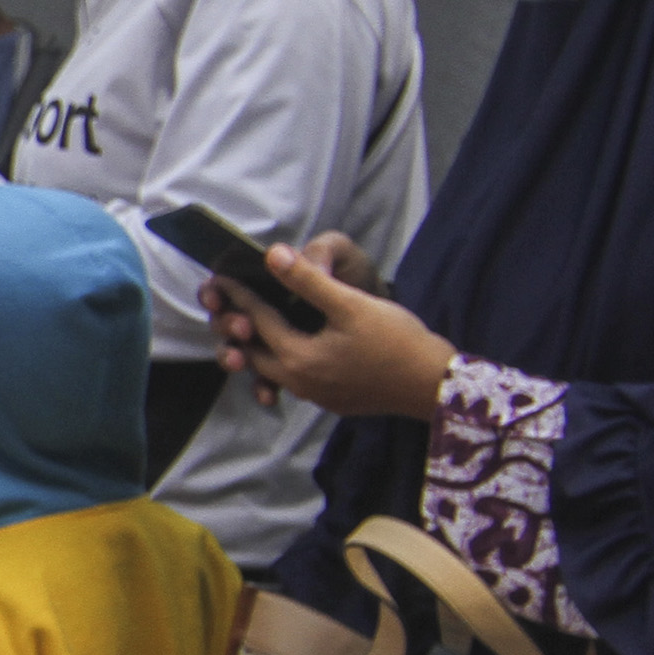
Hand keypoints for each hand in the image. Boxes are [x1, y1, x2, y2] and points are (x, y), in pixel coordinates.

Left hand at [204, 242, 453, 422]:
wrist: (434, 385)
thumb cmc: (397, 341)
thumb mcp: (351, 304)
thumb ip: (309, 280)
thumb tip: (273, 253)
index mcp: (298, 357)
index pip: (256, 320)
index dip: (238, 294)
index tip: (220, 277)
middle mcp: (299, 382)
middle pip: (253, 352)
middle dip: (235, 327)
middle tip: (222, 305)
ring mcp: (315, 396)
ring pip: (270, 370)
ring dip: (255, 349)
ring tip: (244, 329)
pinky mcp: (332, 401)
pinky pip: (293, 381)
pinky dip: (280, 364)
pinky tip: (286, 351)